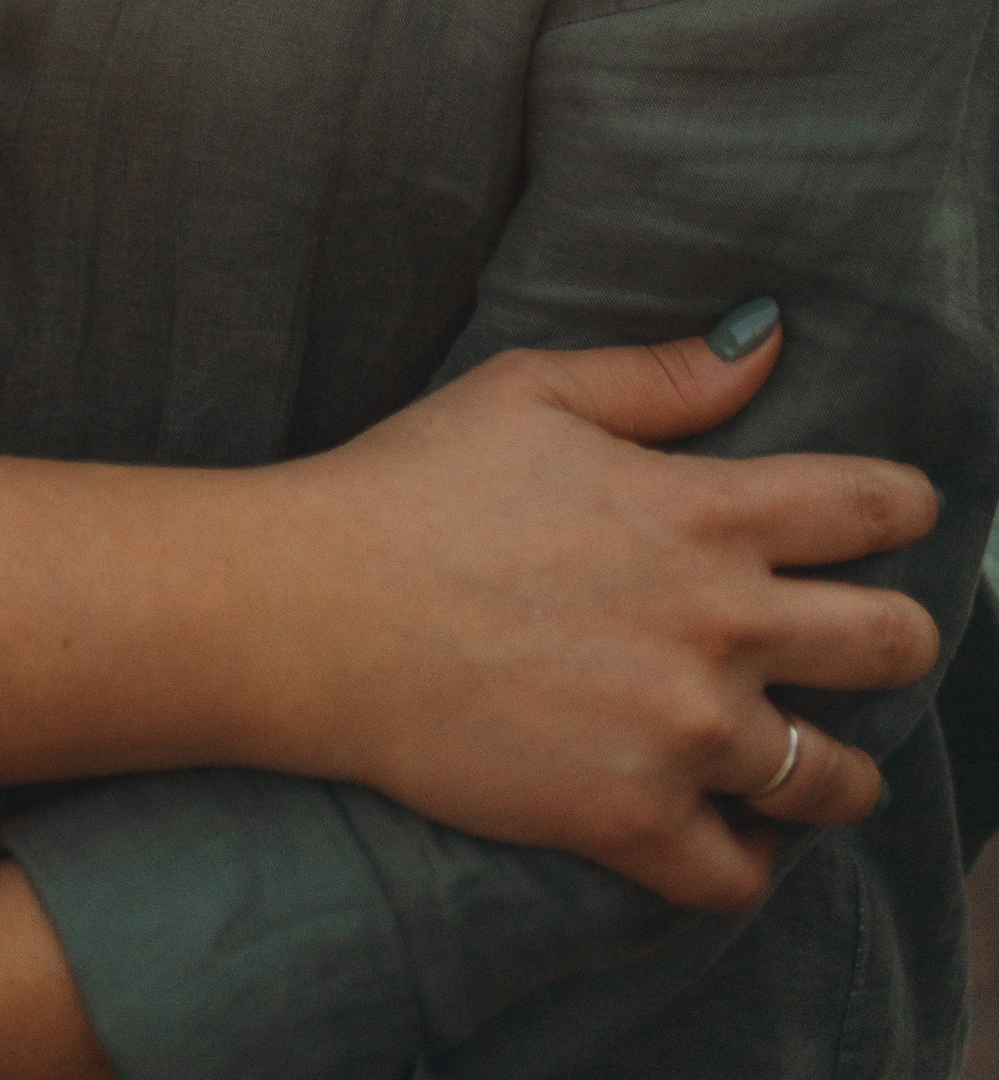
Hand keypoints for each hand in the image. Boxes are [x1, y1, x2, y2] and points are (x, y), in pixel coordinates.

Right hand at [254, 314, 937, 910]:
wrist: (311, 610)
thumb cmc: (411, 484)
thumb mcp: (533, 390)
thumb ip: (665, 377)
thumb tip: (769, 339)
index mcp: (702, 510)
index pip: (868, 508)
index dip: (903, 506)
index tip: (898, 516)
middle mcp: (718, 624)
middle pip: (893, 642)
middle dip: (897, 636)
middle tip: (866, 640)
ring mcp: (682, 731)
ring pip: (836, 776)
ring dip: (834, 765)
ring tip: (810, 758)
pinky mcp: (630, 819)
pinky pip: (741, 875)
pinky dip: (748, 859)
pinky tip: (733, 833)